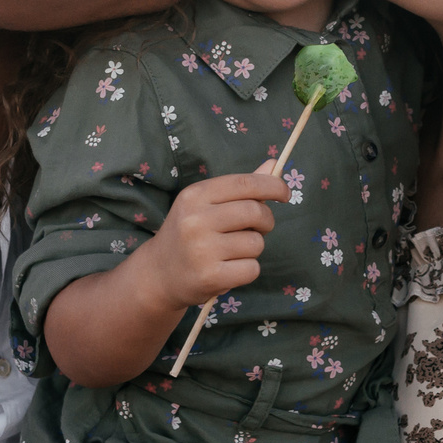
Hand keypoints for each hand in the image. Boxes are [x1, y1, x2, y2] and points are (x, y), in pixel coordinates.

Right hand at [134, 172, 289, 309]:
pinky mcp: (210, 276)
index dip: (273, 186)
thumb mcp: (205, 204)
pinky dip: (248, 270)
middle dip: (266, 220)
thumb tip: (273, 165)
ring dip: (253, 248)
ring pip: (256, 243)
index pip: (245, 183)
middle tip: (258, 228)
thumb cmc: (189, 234)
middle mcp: (196, 220)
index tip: (284, 194)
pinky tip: (229, 269)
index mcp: (195, 195)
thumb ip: (239, 188)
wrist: (159, 274)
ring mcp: (202, 250)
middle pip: (256, 212)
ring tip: (233, 251)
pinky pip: (252, 269)